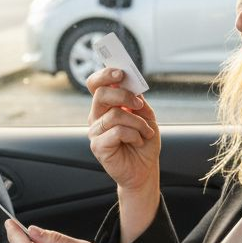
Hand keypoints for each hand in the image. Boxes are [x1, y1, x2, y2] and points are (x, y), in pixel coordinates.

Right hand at [88, 68, 160, 194]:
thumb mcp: (146, 116)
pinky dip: (134, 135)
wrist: (143, 170)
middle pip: (101, 94)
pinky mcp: (98, 146)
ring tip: (146, 132)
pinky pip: (117, 132)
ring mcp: (95, 131)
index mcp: (106, 106)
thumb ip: (137, 101)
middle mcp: (97, 116)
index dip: (105, 75)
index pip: (95, 84)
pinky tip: (138, 142)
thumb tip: (133, 86)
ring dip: (137, 122)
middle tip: (139, 105)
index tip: (121, 73)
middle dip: (124, 96)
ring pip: (115, 115)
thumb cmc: (143, 143)